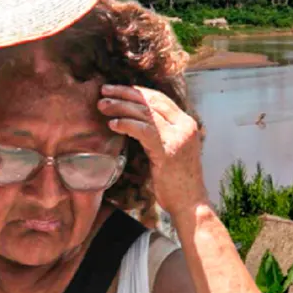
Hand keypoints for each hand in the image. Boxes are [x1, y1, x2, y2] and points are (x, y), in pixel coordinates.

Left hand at [98, 84, 206, 212]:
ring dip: (120, 106)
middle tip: (104, 90)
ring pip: (145, 113)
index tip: (119, 89)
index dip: (138, 91)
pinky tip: (112, 124)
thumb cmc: (178, 181)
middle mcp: (185, 126)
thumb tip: (138, 122)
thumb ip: (162, 134)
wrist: (190, 203)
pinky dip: (125, 124)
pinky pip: (142, 130)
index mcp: (187, 123)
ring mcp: (178, 137)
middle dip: (126, 93)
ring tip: (103, 105)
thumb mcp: (172, 150)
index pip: (161, 99)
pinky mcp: (168, 151)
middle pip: (152, 101)